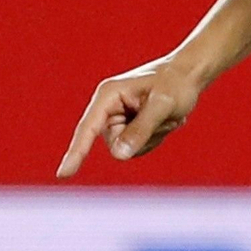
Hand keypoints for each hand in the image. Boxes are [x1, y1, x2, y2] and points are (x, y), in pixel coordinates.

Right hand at [57, 56, 203, 176]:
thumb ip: (141, 129)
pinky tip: (163, 121)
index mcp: (108, 95)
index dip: (76, 153)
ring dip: (152, 138)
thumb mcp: (163, 105)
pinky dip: (155, 139)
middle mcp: (107, 108)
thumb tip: (118, 155)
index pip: (88, 129)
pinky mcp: (128, 127)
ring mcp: (117, 119)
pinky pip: (138, 148)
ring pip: (128, 149)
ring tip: (164, 116)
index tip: (63, 175)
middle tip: (164, 117)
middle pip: (116, 144)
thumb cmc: (176, 84)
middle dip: (143, 138)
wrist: (188, 76)